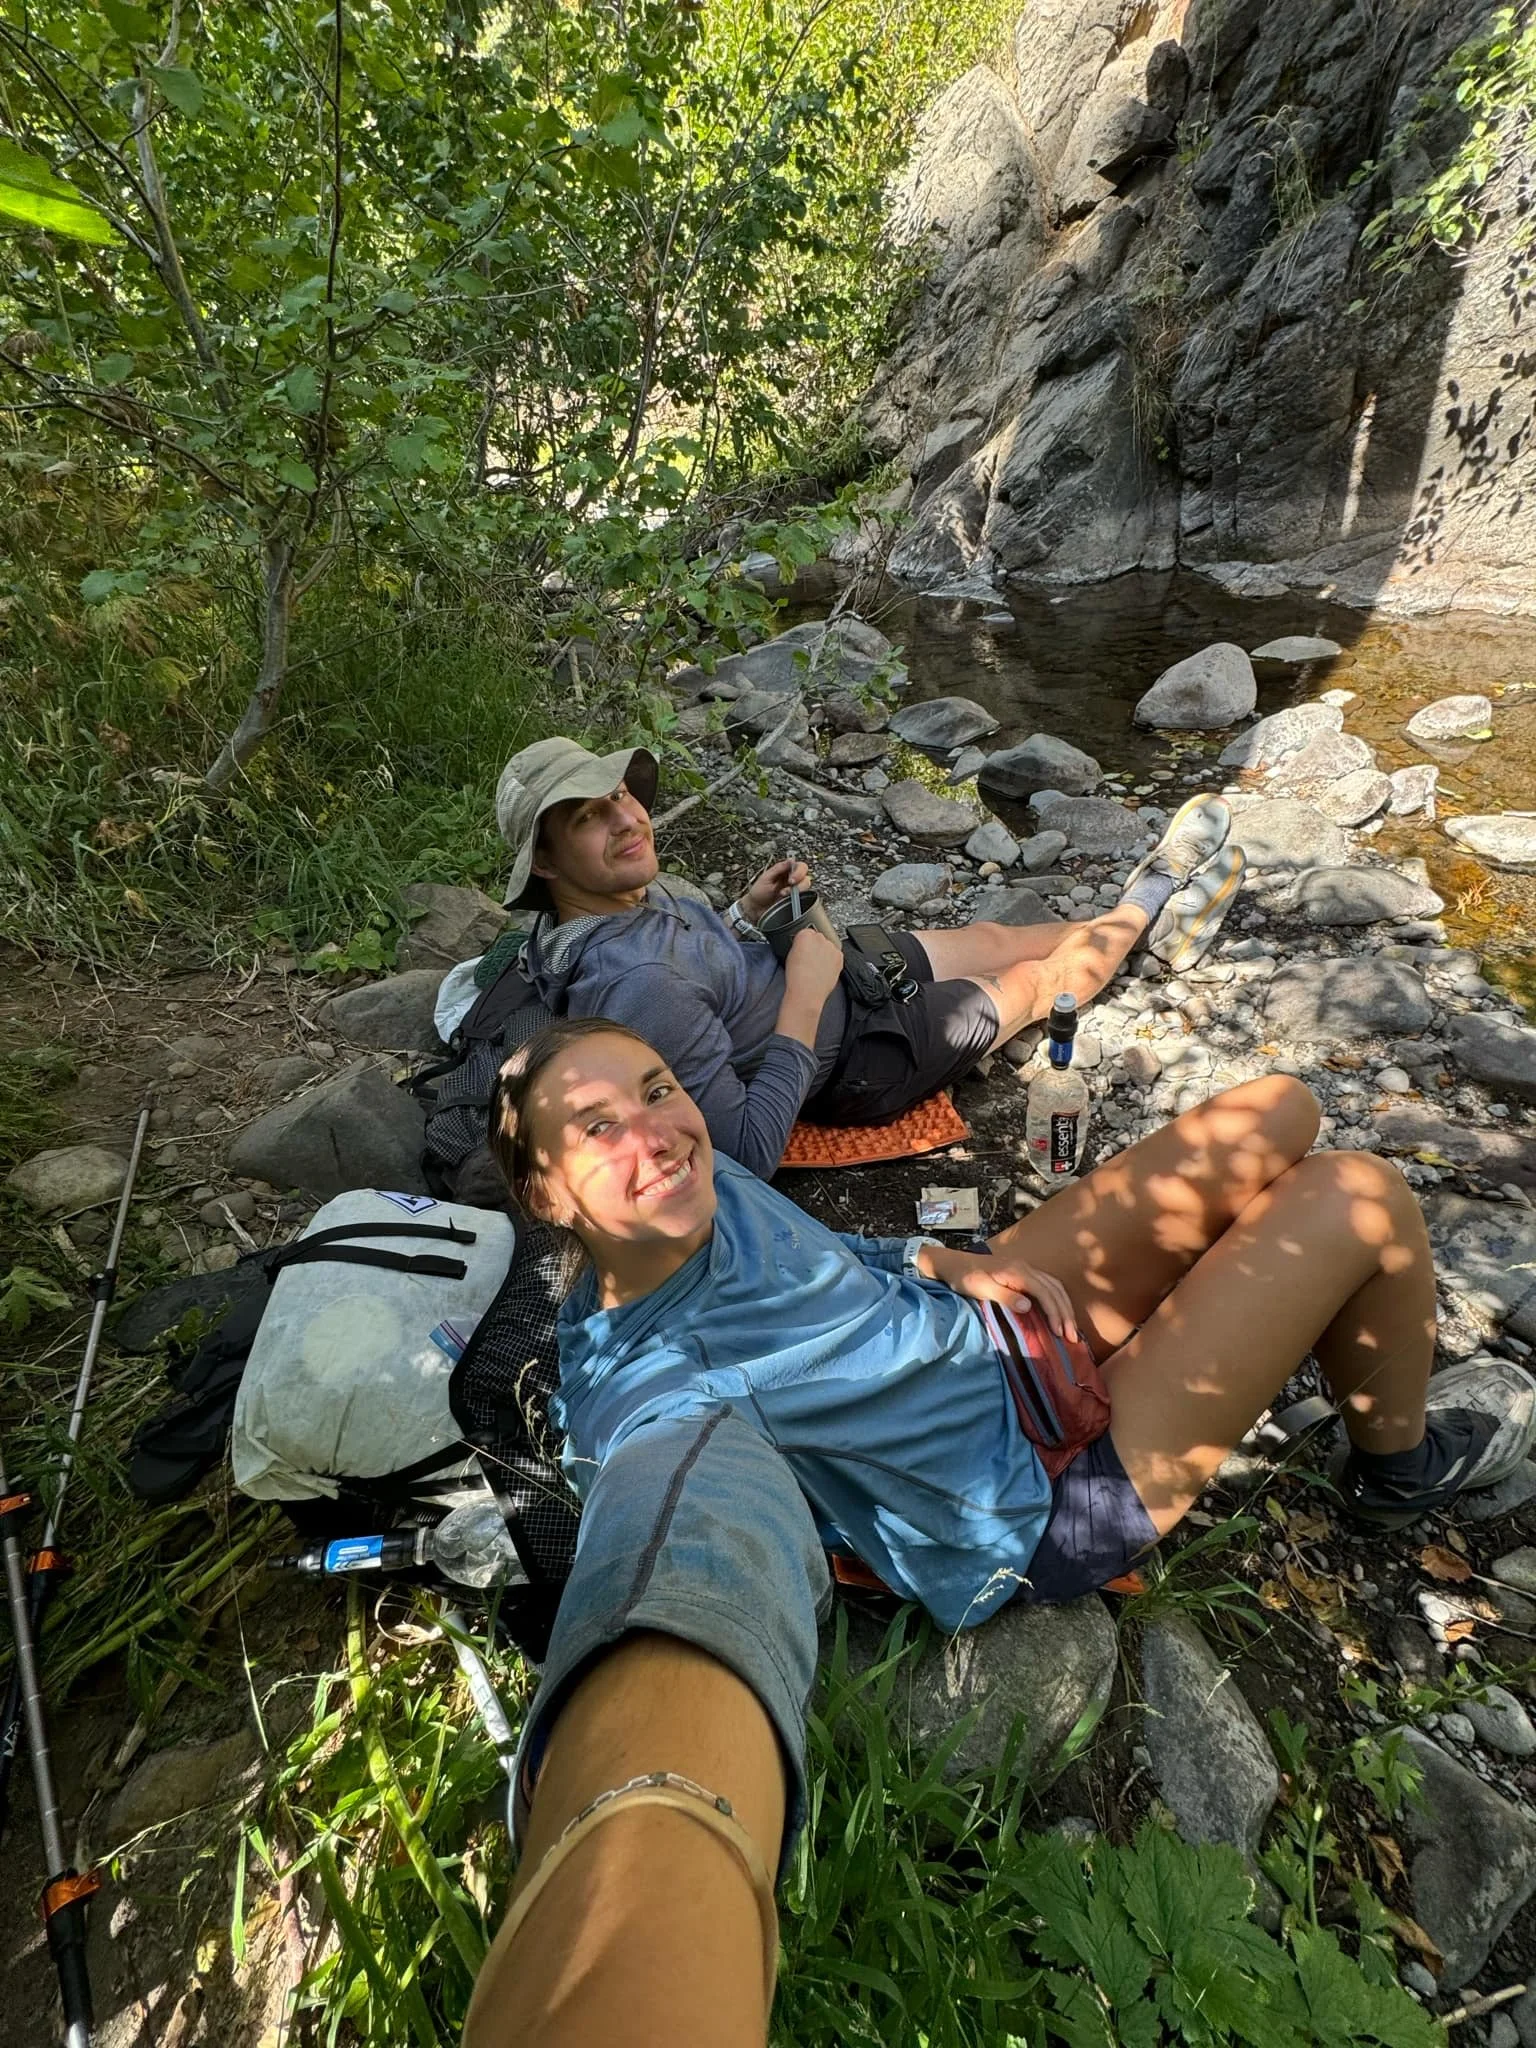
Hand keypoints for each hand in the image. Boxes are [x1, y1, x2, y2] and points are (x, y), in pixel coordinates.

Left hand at [740, 858, 811, 923]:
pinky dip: (798, 899)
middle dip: (799, 882)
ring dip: (797, 891)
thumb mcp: (766, 878)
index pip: (800, 866)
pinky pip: (803, 899)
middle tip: (790, 886)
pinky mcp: (795, 901)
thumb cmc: (758, 892)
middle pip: (806, 877)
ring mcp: (794, 891)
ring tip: (783, 895)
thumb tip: (791, 860)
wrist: (755, 909)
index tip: (791, 879)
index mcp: (785, 871)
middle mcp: (792, 880)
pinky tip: (787, 901)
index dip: (799, 871)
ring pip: (806, 888)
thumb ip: (779, 869)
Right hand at [782, 925, 843, 1003]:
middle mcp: (819, 938)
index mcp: (804, 935)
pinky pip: (836, 955)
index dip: (804, 944)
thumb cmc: (796, 978)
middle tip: (810, 960)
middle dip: (816, 947)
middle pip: (818, 938)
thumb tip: (805, 947)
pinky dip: (832, 961)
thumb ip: (799, 946)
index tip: (803, 950)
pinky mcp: (839, 956)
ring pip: (828, 947)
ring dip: (825, 954)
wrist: (806, 992)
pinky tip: (823, 970)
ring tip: (817, 967)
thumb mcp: (790, 955)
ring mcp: (831, 947)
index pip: (806, 933)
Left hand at [922, 1245, 1079, 1342]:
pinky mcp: (1023, 1273)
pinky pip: (1048, 1285)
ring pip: (1055, 1287)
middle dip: (1066, 1313)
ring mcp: (1026, 1269)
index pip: (1045, 1292)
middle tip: (1073, 1337)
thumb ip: (1005, 1297)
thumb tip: (1029, 1306)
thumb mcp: (981, 1288)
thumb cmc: (965, 1278)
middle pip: (1055, 1290)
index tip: (1060, 1333)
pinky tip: (1060, 1312)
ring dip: (1065, 1307)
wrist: (954, 1263)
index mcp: (1018, 1271)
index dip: (1055, 1313)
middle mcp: (1026, 1268)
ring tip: (1071, 1328)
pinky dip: (1058, 1300)